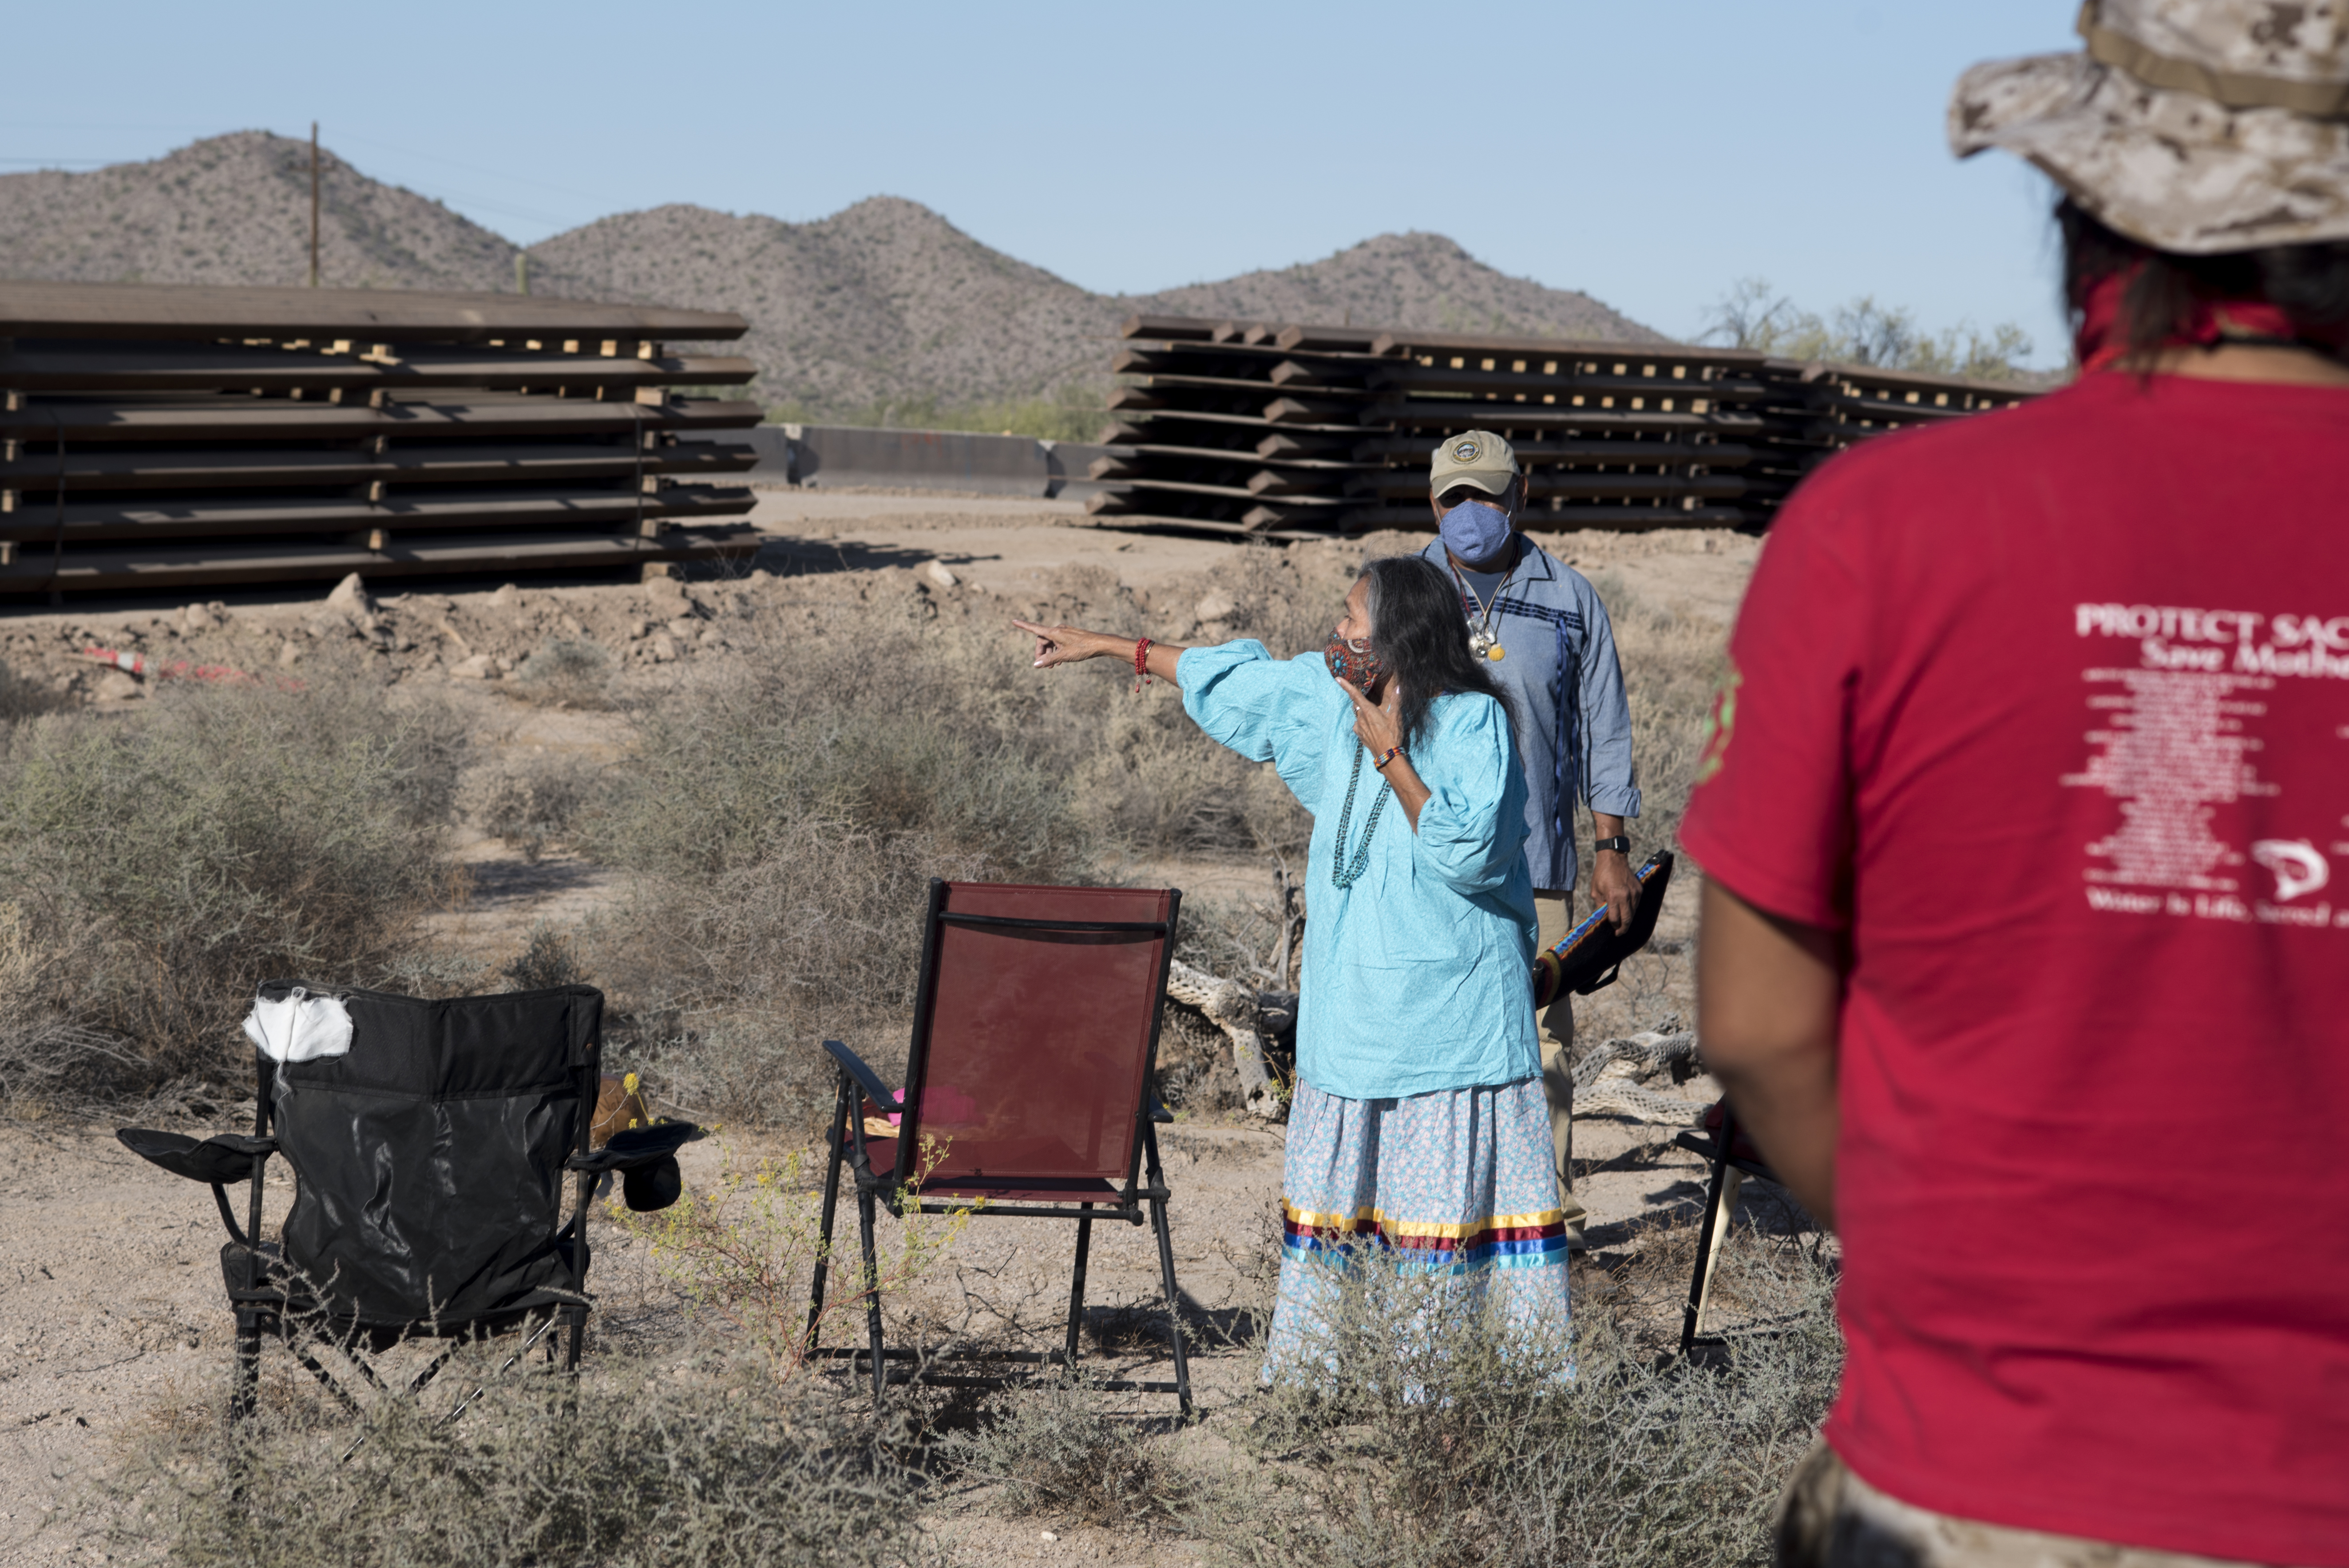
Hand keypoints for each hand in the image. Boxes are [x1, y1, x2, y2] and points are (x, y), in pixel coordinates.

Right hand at [1011, 619, 1126, 669]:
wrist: (1100, 644)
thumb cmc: (1082, 648)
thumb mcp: (1064, 656)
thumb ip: (1048, 660)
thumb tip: (1035, 665)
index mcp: (1054, 632)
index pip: (1034, 628)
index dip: (1023, 626)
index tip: (1014, 621)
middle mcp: (1058, 630)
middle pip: (1042, 640)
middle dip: (1041, 653)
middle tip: (1043, 666)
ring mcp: (1064, 632)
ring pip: (1051, 643)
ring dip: (1049, 654)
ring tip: (1052, 667)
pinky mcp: (1070, 636)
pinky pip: (1058, 643)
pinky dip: (1056, 652)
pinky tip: (1060, 662)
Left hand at [1337, 676, 1403, 756]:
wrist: (1387, 755)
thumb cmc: (1392, 735)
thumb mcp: (1396, 717)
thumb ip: (1396, 701)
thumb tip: (1398, 687)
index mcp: (1368, 710)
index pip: (1355, 695)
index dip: (1346, 686)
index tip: (1337, 678)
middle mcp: (1360, 717)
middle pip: (1357, 704)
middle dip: (1360, 700)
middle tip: (1368, 698)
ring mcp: (1359, 727)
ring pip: (1358, 715)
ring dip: (1364, 712)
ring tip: (1375, 716)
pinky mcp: (1359, 735)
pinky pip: (1359, 725)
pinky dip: (1364, 722)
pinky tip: (1372, 726)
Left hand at [1592, 848, 1636, 933]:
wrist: (1613, 859)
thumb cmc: (1601, 874)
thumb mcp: (1595, 891)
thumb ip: (1599, 905)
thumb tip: (1602, 917)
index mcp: (1613, 897)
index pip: (1615, 918)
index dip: (1614, 926)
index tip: (1613, 930)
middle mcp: (1626, 896)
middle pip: (1627, 919)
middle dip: (1623, 928)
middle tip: (1619, 933)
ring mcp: (1634, 893)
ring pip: (1633, 912)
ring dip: (1628, 919)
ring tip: (1623, 923)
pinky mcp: (1639, 889)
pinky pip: (1636, 904)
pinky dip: (1632, 909)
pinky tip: (1627, 910)